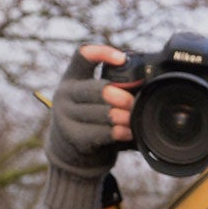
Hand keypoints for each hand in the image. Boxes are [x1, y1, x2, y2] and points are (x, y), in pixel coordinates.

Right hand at [43, 43, 132, 208]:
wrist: (70, 156)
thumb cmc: (90, 122)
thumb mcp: (92, 101)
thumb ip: (110, 90)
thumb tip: (143, 85)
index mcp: (71, 78)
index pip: (82, 55)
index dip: (103, 52)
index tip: (123, 59)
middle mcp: (64, 93)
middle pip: (98, 89)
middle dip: (122, 97)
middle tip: (133, 104)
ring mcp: (65, 115)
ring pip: (103, 113)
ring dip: (124, 118)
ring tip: (133, 121)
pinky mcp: (73, 136)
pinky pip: (102, 132)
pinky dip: (119, 133)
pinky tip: (128, 133)